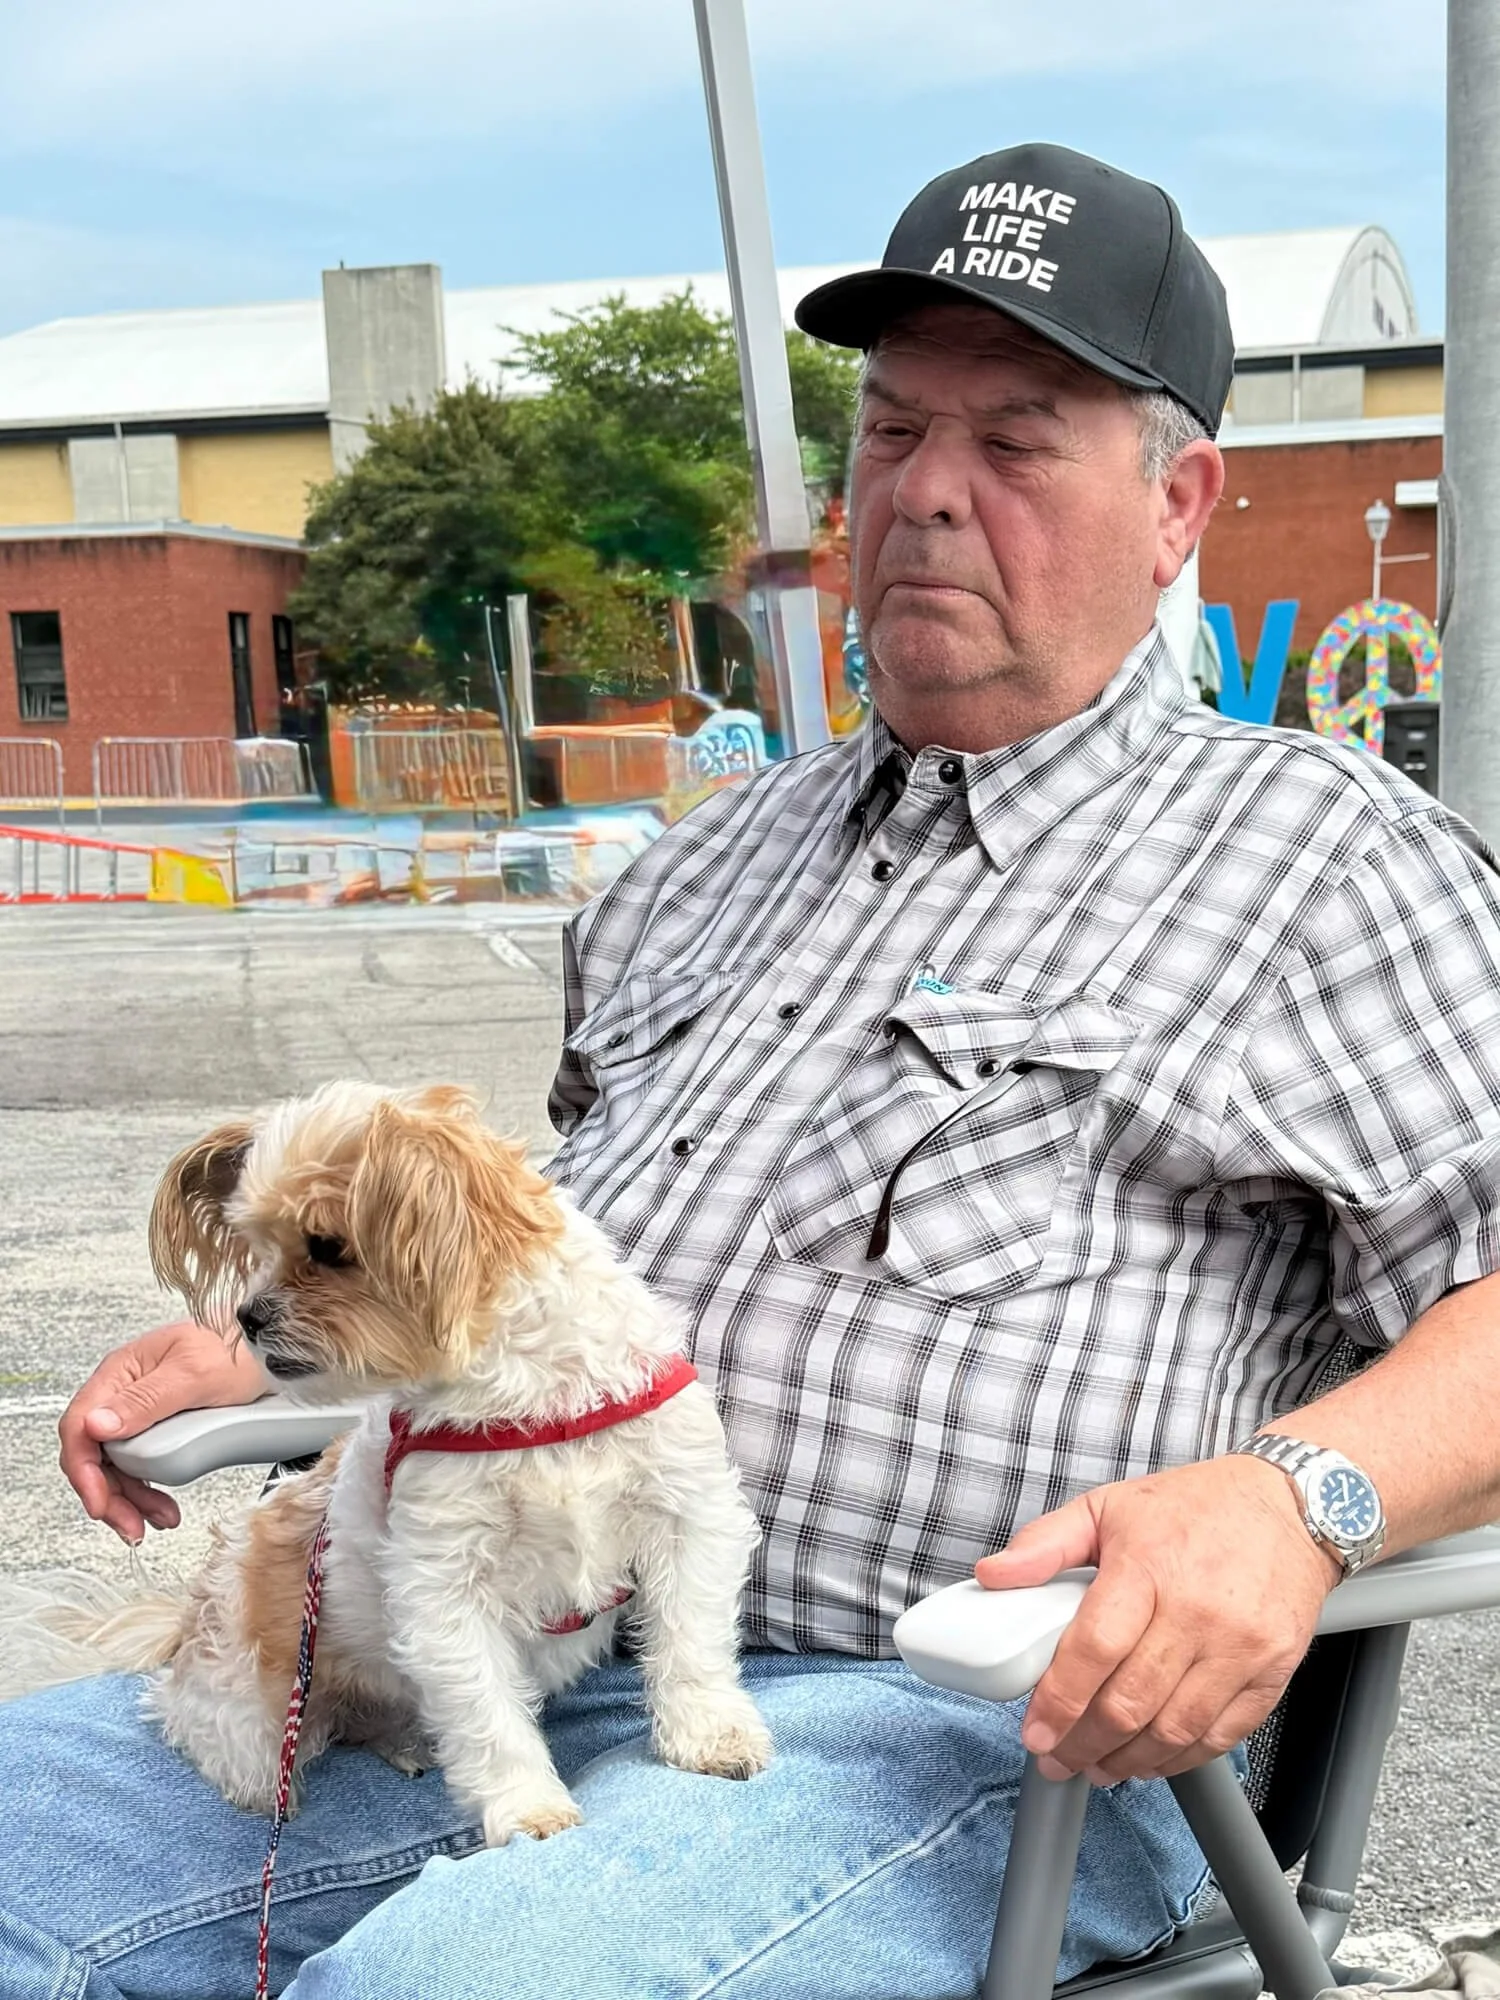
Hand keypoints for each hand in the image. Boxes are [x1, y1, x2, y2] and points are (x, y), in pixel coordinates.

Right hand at [58, 1320, 265, 1543]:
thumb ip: (144, 1400)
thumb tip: (95, 1425)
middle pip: (95, 1454)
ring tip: (159, 1518)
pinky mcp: (160, 1428)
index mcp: (120, 1373)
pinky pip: (142, 1465)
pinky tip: (162, 1506)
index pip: (80, 1427)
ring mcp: (140, 1413)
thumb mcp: (193, 1375)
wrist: (269, 1348)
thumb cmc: (234, 1348)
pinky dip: (147, 1491)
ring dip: (131, 1499)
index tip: (100, 1503)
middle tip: (132, 1526)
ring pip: (118, 1466)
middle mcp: (124, 1394)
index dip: (83, 1471)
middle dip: (110, 1495)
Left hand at [975, 1457, 1341, 1783]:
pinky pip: (1220, 1736)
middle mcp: (1197, 1611)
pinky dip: (1178, 1759)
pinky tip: (1149, 1760)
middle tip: (1056, 1758)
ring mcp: (1240, 1647)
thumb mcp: (1110, 1505)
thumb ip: (1047, 1543)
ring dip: (1126, 1761)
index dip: (1058, 1701)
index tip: (1035, 1731)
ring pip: (1173, 1731)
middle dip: (1082, 1744)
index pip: (1094, 1649)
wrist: (1291, 1507)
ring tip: (1096, 1766)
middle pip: (1130, 1702)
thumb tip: (993, 1574)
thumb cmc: (1198, 1507)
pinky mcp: (1272, 1673)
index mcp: (1148, 1566)